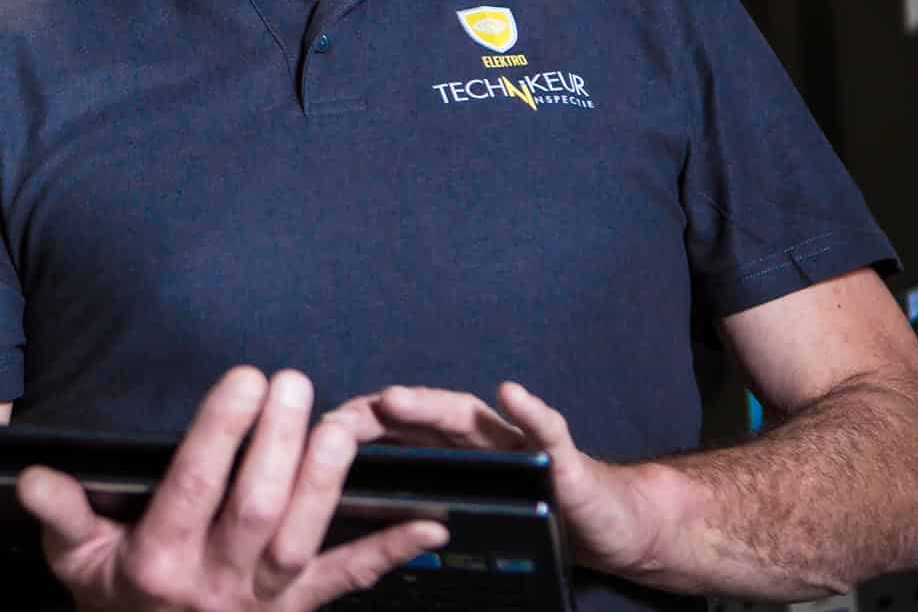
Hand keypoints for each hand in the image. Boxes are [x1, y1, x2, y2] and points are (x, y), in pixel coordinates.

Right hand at [16, 367, 448, 610]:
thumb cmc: (113, 597)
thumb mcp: (73, 560)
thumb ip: (60, 514)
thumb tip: (32, 476)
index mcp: (157, 560)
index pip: (194, 486)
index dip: (221, 432)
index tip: (243, 378)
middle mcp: (215, 582)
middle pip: (256, 509)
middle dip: (278, 443)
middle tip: (293, 381)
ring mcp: (263, 600)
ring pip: (303, 542)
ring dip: (328, 485)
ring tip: (343, 426)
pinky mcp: (299, 611)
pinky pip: (348, 583)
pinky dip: (392, 553)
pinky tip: (431, 522)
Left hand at [322, 382, 665, 577]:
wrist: (606, 524)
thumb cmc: (533, 510)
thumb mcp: (470, 505)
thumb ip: (423, 493)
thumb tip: (351, 495)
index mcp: (453, 449)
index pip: (395, 433)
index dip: (355, 428)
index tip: (311, 431)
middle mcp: (481, 436)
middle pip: (420, 418)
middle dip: (376, 413)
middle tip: (335, 418)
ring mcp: (521, 442)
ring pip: (469, 417)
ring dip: (432, 405)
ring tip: (396, 400)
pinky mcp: (564, 458)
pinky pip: (548, 430)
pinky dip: (531, 410)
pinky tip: (512, 394)